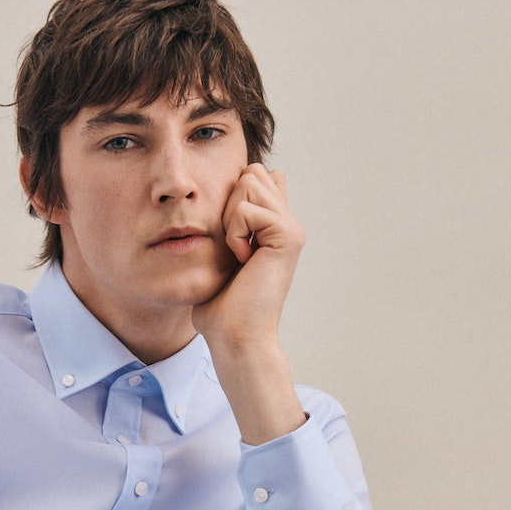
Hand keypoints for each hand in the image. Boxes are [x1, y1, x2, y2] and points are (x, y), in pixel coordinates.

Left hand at [191, 165, 306, 444]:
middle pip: (251, 172)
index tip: (228, 239)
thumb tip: (231, 195)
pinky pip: (248, 207)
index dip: (232, 194)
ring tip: (237, 253)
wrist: (235, 337)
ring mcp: (292, 228)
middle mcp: (288, 223)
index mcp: (274, 225)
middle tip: (232, 247)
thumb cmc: (220, 307)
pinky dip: (234, 232)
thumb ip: (227, 221)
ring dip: (230, 218)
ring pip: (249, 182)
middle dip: (228, 203)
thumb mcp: (218, 255)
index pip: (256, 175)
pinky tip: (242, 260)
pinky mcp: (289, 236)